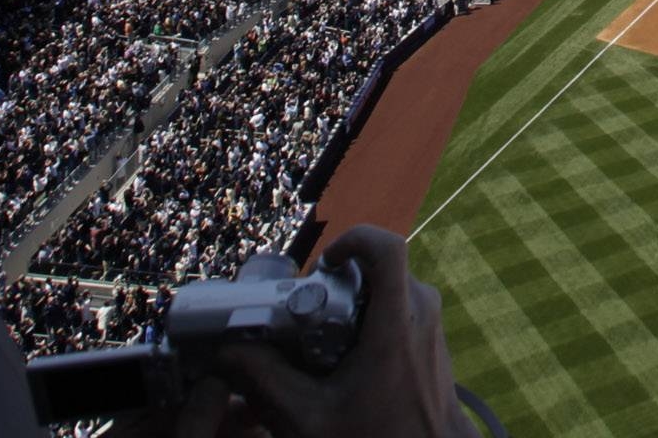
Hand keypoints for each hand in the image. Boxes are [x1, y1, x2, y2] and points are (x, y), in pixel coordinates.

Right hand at [186, 228, 468, 437]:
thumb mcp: (308, 419)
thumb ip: (266, 381)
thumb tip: (228, 350)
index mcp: (397, 324)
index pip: (387, 248)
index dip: (354, 238)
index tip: (323, 263)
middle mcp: (421, 313)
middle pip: (376, 270)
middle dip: (338, 286)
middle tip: (306, 319)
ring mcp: (430, 324)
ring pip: (386, 289)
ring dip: (350, 306)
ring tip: (320, 346)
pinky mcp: (430, 338)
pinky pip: (397, 309)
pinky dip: (367, 322)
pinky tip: (342, 360)